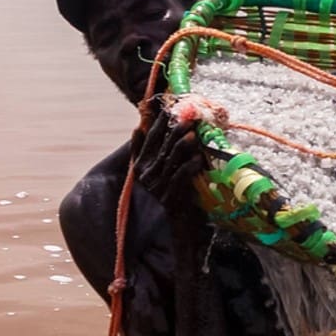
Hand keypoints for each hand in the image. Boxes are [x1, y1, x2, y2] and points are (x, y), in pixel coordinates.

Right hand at [133, 96, 209, 231]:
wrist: (166, 226)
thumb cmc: (161, 194)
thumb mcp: (147, 172)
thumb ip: (141, 151)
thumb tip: (137, 128)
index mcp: (140, 166)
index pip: (150, 140)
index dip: (159, 124)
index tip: (169, 109)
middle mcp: (147, 176)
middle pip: (162, 149)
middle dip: (174, 132)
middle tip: (188, 119)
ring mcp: (157, 188)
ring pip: (171, 163)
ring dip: (182, 147)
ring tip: (193, 135)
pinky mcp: (170, 200)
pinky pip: (179, 180)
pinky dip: (188, 168)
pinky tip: (198, 159)